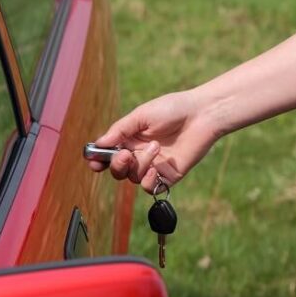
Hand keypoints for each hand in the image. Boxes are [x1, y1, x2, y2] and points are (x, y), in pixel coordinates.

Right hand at [89, 90, 221, 191]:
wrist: (202, 115)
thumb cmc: (171, 109)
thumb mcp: (140, 116)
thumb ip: (119, 131)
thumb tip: (98, 144)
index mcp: (129, 139)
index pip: (108, 154)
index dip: (98, 160)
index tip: (94, 161)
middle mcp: (138, 154)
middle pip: (117, 170)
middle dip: (117, 165)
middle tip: (125, 154)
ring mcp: (153, 166)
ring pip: (133, 177)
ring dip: (140, 164)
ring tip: (156, 147)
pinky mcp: (167, 176)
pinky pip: (149, 187)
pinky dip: (147, 181)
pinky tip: (155, 169)